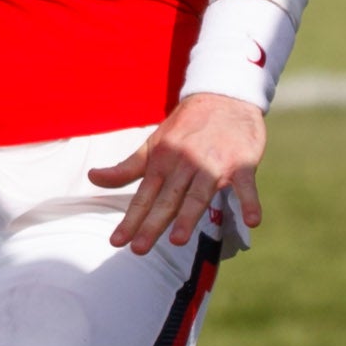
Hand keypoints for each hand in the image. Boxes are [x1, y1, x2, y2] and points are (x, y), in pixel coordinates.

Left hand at [89, 92, 265, 257]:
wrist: (223, 96)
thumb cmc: (186, 127)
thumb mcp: (153, 144)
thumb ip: (127, 167)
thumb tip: (93, 178)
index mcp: (162, 161)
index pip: (144, 196)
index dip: (131, 219)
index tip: (117, 242)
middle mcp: (185, 164)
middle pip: (168, 199)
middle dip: (153, 224)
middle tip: (139, 249)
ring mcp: (214, 164)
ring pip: (199, 193)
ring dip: (189, 216)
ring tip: (178, 240)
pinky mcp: (241, 162)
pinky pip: (245, 185)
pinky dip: (250, 201)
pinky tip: (252, 220)